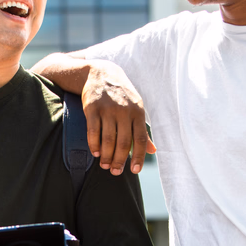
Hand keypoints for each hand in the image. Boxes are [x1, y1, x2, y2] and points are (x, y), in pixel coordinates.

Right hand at [82, 61, 155, 175]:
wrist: (101, 73)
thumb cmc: (121, 96)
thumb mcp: (136, 109)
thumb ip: (142, 130)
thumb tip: (153, 151)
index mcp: (138, 112)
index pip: (140, 138)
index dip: (138, 156)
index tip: (135, 171)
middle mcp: (124, 110)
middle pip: (123, 142)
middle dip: (119, 160)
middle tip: (115, 172)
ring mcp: (108, 109)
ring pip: (108, 139)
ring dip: (106, 156)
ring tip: (105, 165)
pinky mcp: (92, 108)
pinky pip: (93, 131)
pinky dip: (94, 144)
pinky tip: (95, 153)